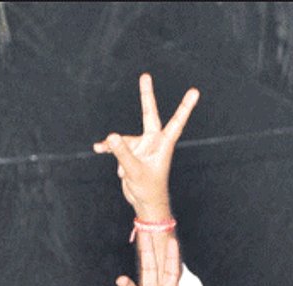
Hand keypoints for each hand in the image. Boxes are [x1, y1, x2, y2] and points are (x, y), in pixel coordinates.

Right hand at [93, 73, 199, 216]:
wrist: (145, 203)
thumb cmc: (149, 189)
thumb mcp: (135, 171)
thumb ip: (123, 153)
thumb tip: (111, 136)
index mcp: (163, 144)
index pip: (176, 122)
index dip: (185, 107)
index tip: (194, 92)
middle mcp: (153, 141)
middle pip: (148, 114)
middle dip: (146, 95)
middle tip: (145, 75)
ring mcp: (141, 146)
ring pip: (125, 139)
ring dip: (118, 150)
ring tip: (123, 170)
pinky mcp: (130, 153)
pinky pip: (116, 146)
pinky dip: (108, 148)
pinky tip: (98, 149)